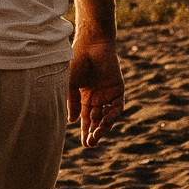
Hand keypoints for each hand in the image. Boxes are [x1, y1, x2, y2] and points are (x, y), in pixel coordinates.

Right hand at [68, 32, 123, 148]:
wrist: (91, 44)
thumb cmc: (77, 61)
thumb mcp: (71, 84)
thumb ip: (73, 101)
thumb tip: (72, 121)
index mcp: (84, 98)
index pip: (86, 119)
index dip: (85, 132)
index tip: (84, 144)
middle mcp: (97, 98)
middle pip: (97, 121)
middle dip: (94, 133)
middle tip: (90, 144)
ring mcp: (108, 94)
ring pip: (107, 117)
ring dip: (103, 127)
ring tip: (96, 135)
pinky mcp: (118, 89)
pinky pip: (117, 106)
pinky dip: (112, 115)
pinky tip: (105, 121)